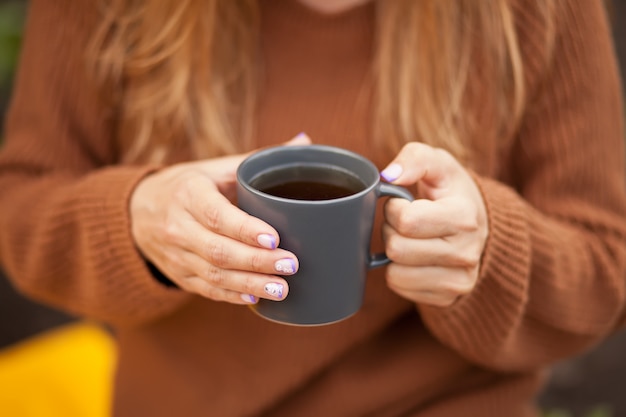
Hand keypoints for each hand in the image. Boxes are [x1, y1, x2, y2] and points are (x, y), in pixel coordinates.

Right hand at [129, 134, 310, 303]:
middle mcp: (177, 226)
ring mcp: (176, 255)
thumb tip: (304, 141)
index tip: (275, 238)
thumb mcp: (215, 168)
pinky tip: (256, 299)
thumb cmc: (190, 185)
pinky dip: (232, 296)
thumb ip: (256, 160)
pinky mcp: (178, 275)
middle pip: (218, 250)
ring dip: (249, 284)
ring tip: (282, 289)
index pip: (217, 215)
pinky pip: (206, 289)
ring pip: (214, 274)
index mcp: (188, 193)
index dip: (245, 229)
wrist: (140, 210)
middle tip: (291, 265)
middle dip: (256, 261)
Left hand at [380, 142, 487, 306]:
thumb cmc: (450, 190)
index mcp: (465, 217)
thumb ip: (414, 158)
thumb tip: (389, 176)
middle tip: (404, 222)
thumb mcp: (437, 163)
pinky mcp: (448, 297)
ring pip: (395, 273)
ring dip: (393, 254)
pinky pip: (400, 288)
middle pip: (397, 249)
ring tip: (410, 239)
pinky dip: (399, 271)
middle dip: (390, 231)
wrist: (477, 223)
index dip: (393, 209)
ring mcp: (460, 280)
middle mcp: (467, 253)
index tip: (403, 203)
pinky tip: (415, 258)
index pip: (406, 221)